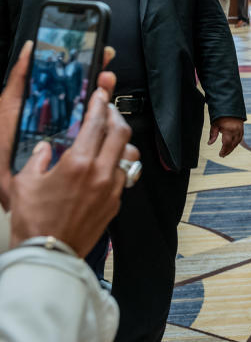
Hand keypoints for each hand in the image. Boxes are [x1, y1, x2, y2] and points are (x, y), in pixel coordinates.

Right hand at [0, 44, 114, 208]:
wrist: (49, 254)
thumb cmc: (34, 221)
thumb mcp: (24, 183)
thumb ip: (37, 159)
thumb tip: (46, 148)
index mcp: (79, 163)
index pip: (97, 123)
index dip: (100, 104)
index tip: (101, 94)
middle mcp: (101, 173)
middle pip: (122, 133)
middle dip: (116, 116)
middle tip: (107, 110)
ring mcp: (112, 188)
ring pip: (129, 154)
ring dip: (122, 142)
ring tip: (111, 137)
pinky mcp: (115, 202)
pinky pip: (124, 175)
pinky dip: (119, 164)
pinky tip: (108, 164)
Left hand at [208, 117, 243, 156]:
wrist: (230, 107)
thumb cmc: (220, 116)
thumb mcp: (214, 124)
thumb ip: (212, 135)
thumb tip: (209, 143)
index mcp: (229, 130)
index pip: (227, 144)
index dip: (224, 150)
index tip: (220, 155)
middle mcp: (236, 131)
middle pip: (232, 145)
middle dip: (228, 151)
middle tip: (222, 155)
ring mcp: (240, 130)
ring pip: (237, 142)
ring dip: (232, 148)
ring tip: (226, 152)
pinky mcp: (242, 129)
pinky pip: (240, 139)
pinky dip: (236, 143)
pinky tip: (232, 145)